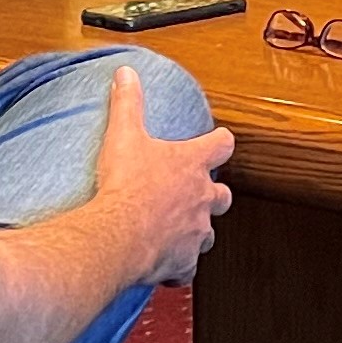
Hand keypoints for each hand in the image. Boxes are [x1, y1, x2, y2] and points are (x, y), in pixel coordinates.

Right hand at [87, 65, 235, 285]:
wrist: (118, 234)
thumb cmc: (125, 185)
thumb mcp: (124, 134)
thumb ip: (128, 102)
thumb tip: (126, 74)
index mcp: (191, 164)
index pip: (222, 145)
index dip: (220, 142)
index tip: (218, 141)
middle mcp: (202, 198)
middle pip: (223, 196)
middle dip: (215, 195)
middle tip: (197, 194)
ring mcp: (196, 232)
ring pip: (208, 234)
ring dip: (197, 231)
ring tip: (178, 231)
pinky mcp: (183, 261)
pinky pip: (187, 268)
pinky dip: (179, 267)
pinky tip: (165, 266)